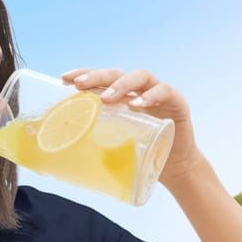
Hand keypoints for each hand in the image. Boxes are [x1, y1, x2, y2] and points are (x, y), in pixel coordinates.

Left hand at [59, 66, 204, 182]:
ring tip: (106, 98)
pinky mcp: (176, 102)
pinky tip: (137, 104)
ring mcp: (158, 93)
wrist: (173, 167)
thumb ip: (99, 140)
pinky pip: (164, 91)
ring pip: (139, 76)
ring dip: (121, 84)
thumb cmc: (142, 153)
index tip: (64, 78)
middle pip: (117, 73)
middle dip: (97, 77)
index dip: (84, 74)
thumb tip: (64, 151)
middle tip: (80, 85)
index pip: (102, 79)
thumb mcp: (115, 146)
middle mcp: (139, 90)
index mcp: (123, 96)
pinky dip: (150, 95)